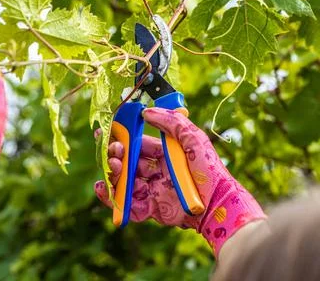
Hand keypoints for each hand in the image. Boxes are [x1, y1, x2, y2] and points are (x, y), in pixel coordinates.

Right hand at [94, 108, 264, 255]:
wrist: (218, 204)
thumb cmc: (209, 170)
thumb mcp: (194, 139)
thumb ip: (172, 123)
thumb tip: (147, 112)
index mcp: (164, 154)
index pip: (138, 144)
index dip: (123, 138)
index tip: (108, 131)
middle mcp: (156, 172)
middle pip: (127, 163)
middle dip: (115, 156)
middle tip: (113, 152)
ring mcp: (152, 191)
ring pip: (124, 182)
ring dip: (112, 173)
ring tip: (112, 167)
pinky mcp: (150, 209)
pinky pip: (127, 205)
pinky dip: (112, 198)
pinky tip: (103, 188)